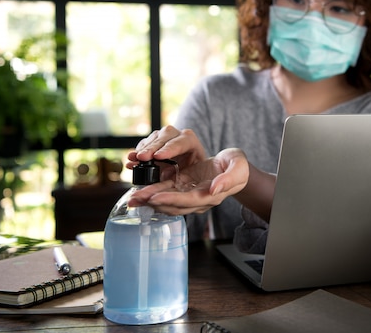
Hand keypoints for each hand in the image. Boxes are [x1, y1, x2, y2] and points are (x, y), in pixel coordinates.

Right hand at [126, 125, 205, 180]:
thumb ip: (185, 176)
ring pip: (153, 138)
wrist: (189, 166)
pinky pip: (144, 144)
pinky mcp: (153, 141)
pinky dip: (137, 152)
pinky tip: (131, 160)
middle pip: (164, 137)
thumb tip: (170, 185)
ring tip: (134, 158)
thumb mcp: (194, 173)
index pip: (181, 142)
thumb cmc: (193, 170)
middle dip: (152, 148)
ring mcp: (164, 136)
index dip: (169, 149)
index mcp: (190, 141)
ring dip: (143, 149)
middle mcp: (177, 135)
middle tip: (142, 157)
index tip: (157, 157)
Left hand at [128, 148, 248, 214]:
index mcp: (211, 196)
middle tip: (135, 199)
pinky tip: (140, 190)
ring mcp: (189, 195)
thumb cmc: (238, 167)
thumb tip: (214, 189)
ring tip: (132, 198)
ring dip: (149, 199)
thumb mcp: (238, 168)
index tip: (156, 197)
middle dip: (153, 202)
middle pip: (173, 204)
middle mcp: (198, 200)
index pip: (188, 201)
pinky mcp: (183, 187)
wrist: (234, 168)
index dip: (172, 199)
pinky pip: (166, 191)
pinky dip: (153, 191)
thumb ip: (228, 179)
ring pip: (167, 200)